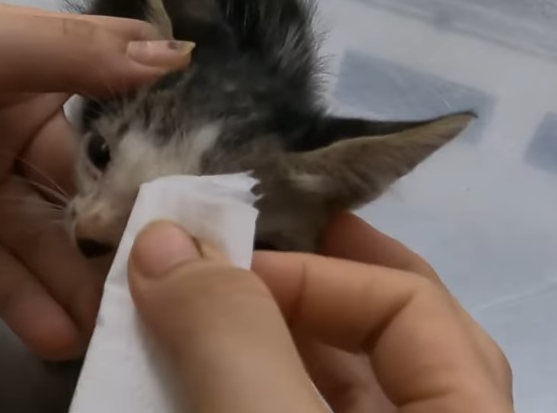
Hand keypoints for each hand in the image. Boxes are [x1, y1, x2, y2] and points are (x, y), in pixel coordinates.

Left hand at [0, 0, 190, 358]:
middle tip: (162, 281)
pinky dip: (21, 300)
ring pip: (41, 235)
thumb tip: (175, 53)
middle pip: (81, 184)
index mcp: (30, 68)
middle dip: (115, 231)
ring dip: (73, 281)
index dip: (153, 145)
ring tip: (114, 326)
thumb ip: (71, 53)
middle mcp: (14, 125)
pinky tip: (57, 334)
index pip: (110, 106)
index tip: (205, 189)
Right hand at [128, 214, 512, 411]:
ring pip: (312, 383)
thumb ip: (229, 333)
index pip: (406, 298)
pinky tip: (179, 379)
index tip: (214, 271)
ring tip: (173, 316)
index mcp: (471, 410)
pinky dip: (227, 393)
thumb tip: (162, 237)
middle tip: (201, 266)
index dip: (309, 269)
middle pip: (365, 334)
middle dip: (276, 291)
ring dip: (241, 343)